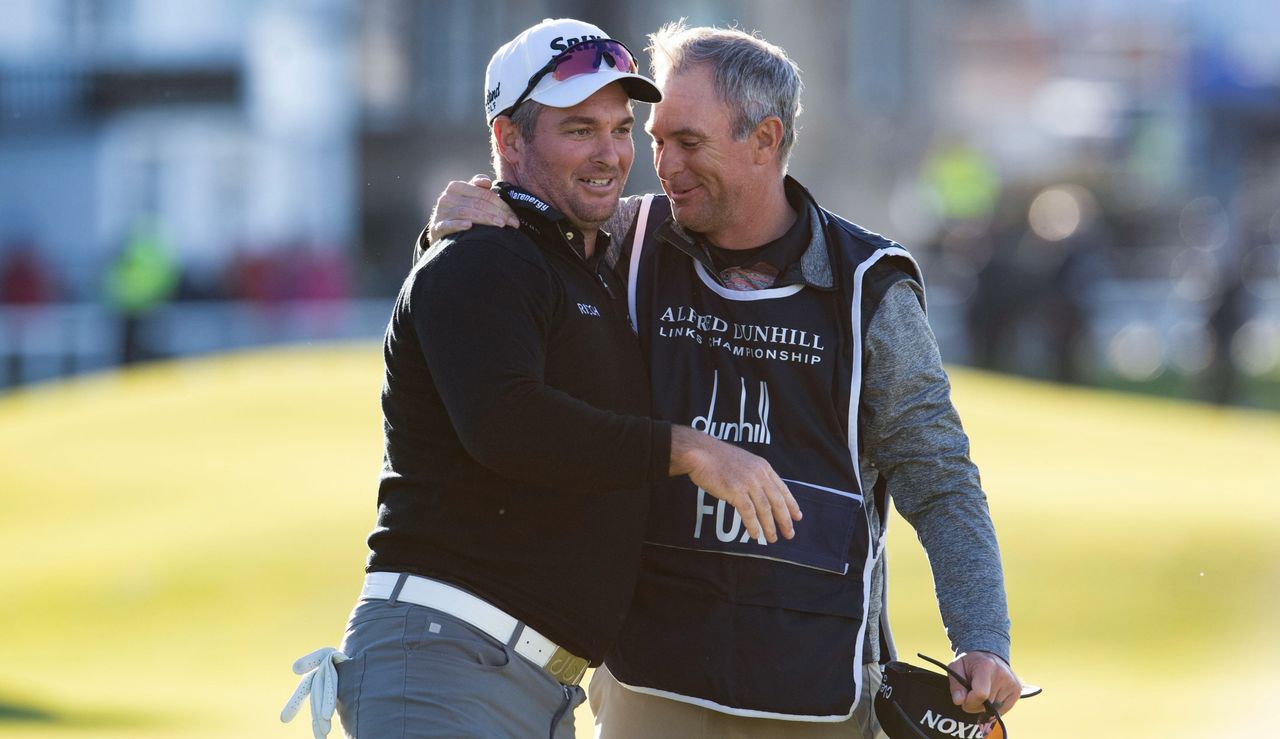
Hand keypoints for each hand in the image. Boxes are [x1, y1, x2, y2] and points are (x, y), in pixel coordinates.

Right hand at [428, 174, 519, 241]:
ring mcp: (442, 211)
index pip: (485, 194)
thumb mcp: (467, 196)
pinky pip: (449, 224)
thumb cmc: (459, 210)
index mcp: (457, 187)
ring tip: (500, 225)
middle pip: (478, 203)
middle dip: (498, 213)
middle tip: (512, 223)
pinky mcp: (437, 226)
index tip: (514, 217)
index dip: (502, 205)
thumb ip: (478, 187)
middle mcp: (448, 197)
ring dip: (486, 218)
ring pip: (467, 212)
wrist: (439, 228)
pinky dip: (459, 224)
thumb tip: (488, 182)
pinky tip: (469, 226)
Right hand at [669, 426, 801, 543]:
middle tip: (790, 534)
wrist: (700, 453)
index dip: (791, 504)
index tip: (798, 516)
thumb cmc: (717, 457)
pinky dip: (753, 525)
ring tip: (772, 539)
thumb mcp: (743, 461)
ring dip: (769, 526)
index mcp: (763, 467)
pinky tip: (755, 534)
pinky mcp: (736, 491)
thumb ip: (754, 474)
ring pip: (764, 509)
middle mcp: (759, 474)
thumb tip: (760, 491)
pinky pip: (748, 512)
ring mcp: (748, 482)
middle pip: (777, 501)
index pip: (782, 488)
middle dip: (785, 519)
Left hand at [948, 651, 1022, 716]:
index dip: (970, 701)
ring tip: (982, 690)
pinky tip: (990, 695)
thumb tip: (959, 701)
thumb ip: (956, 685)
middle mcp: (1002, 674)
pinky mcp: (1017, 690)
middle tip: (971, 693)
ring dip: (985, 706)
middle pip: (987, 704)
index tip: (964, 699)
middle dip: (975, 704)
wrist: (987, 655)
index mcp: (986, 666)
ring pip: (995, 708)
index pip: (980, 694)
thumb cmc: (970, 663)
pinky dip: (994, 707)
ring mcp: (1012, 682)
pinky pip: (1003, 709)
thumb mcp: (956, 667)